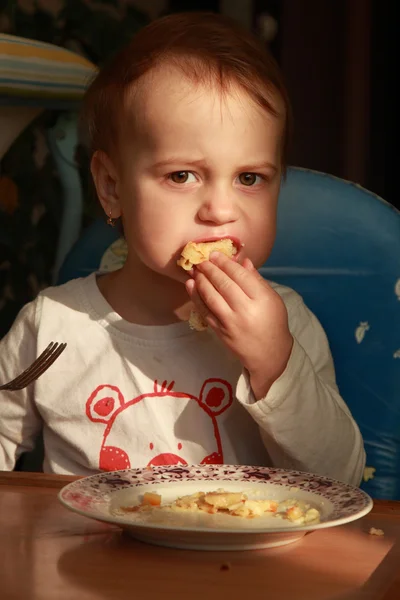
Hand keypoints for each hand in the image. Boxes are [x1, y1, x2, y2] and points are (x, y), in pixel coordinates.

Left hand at [185, 252, 292, 398]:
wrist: (268, 354)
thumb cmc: (273, 323)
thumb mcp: (272, 299)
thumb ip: (256, 280)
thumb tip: (242, 260)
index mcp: (262, 300)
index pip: (240, 276)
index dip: (226, 263)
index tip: (216, 254)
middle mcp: (245, 310)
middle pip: (224, 284)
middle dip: (211, 269)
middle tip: (203, 259)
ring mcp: (231, 322)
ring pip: (212, 297)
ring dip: (201, 281)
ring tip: (196, 269)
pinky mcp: (220, 331)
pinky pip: (205, 311)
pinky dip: (196, 297)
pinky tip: (191, 285)